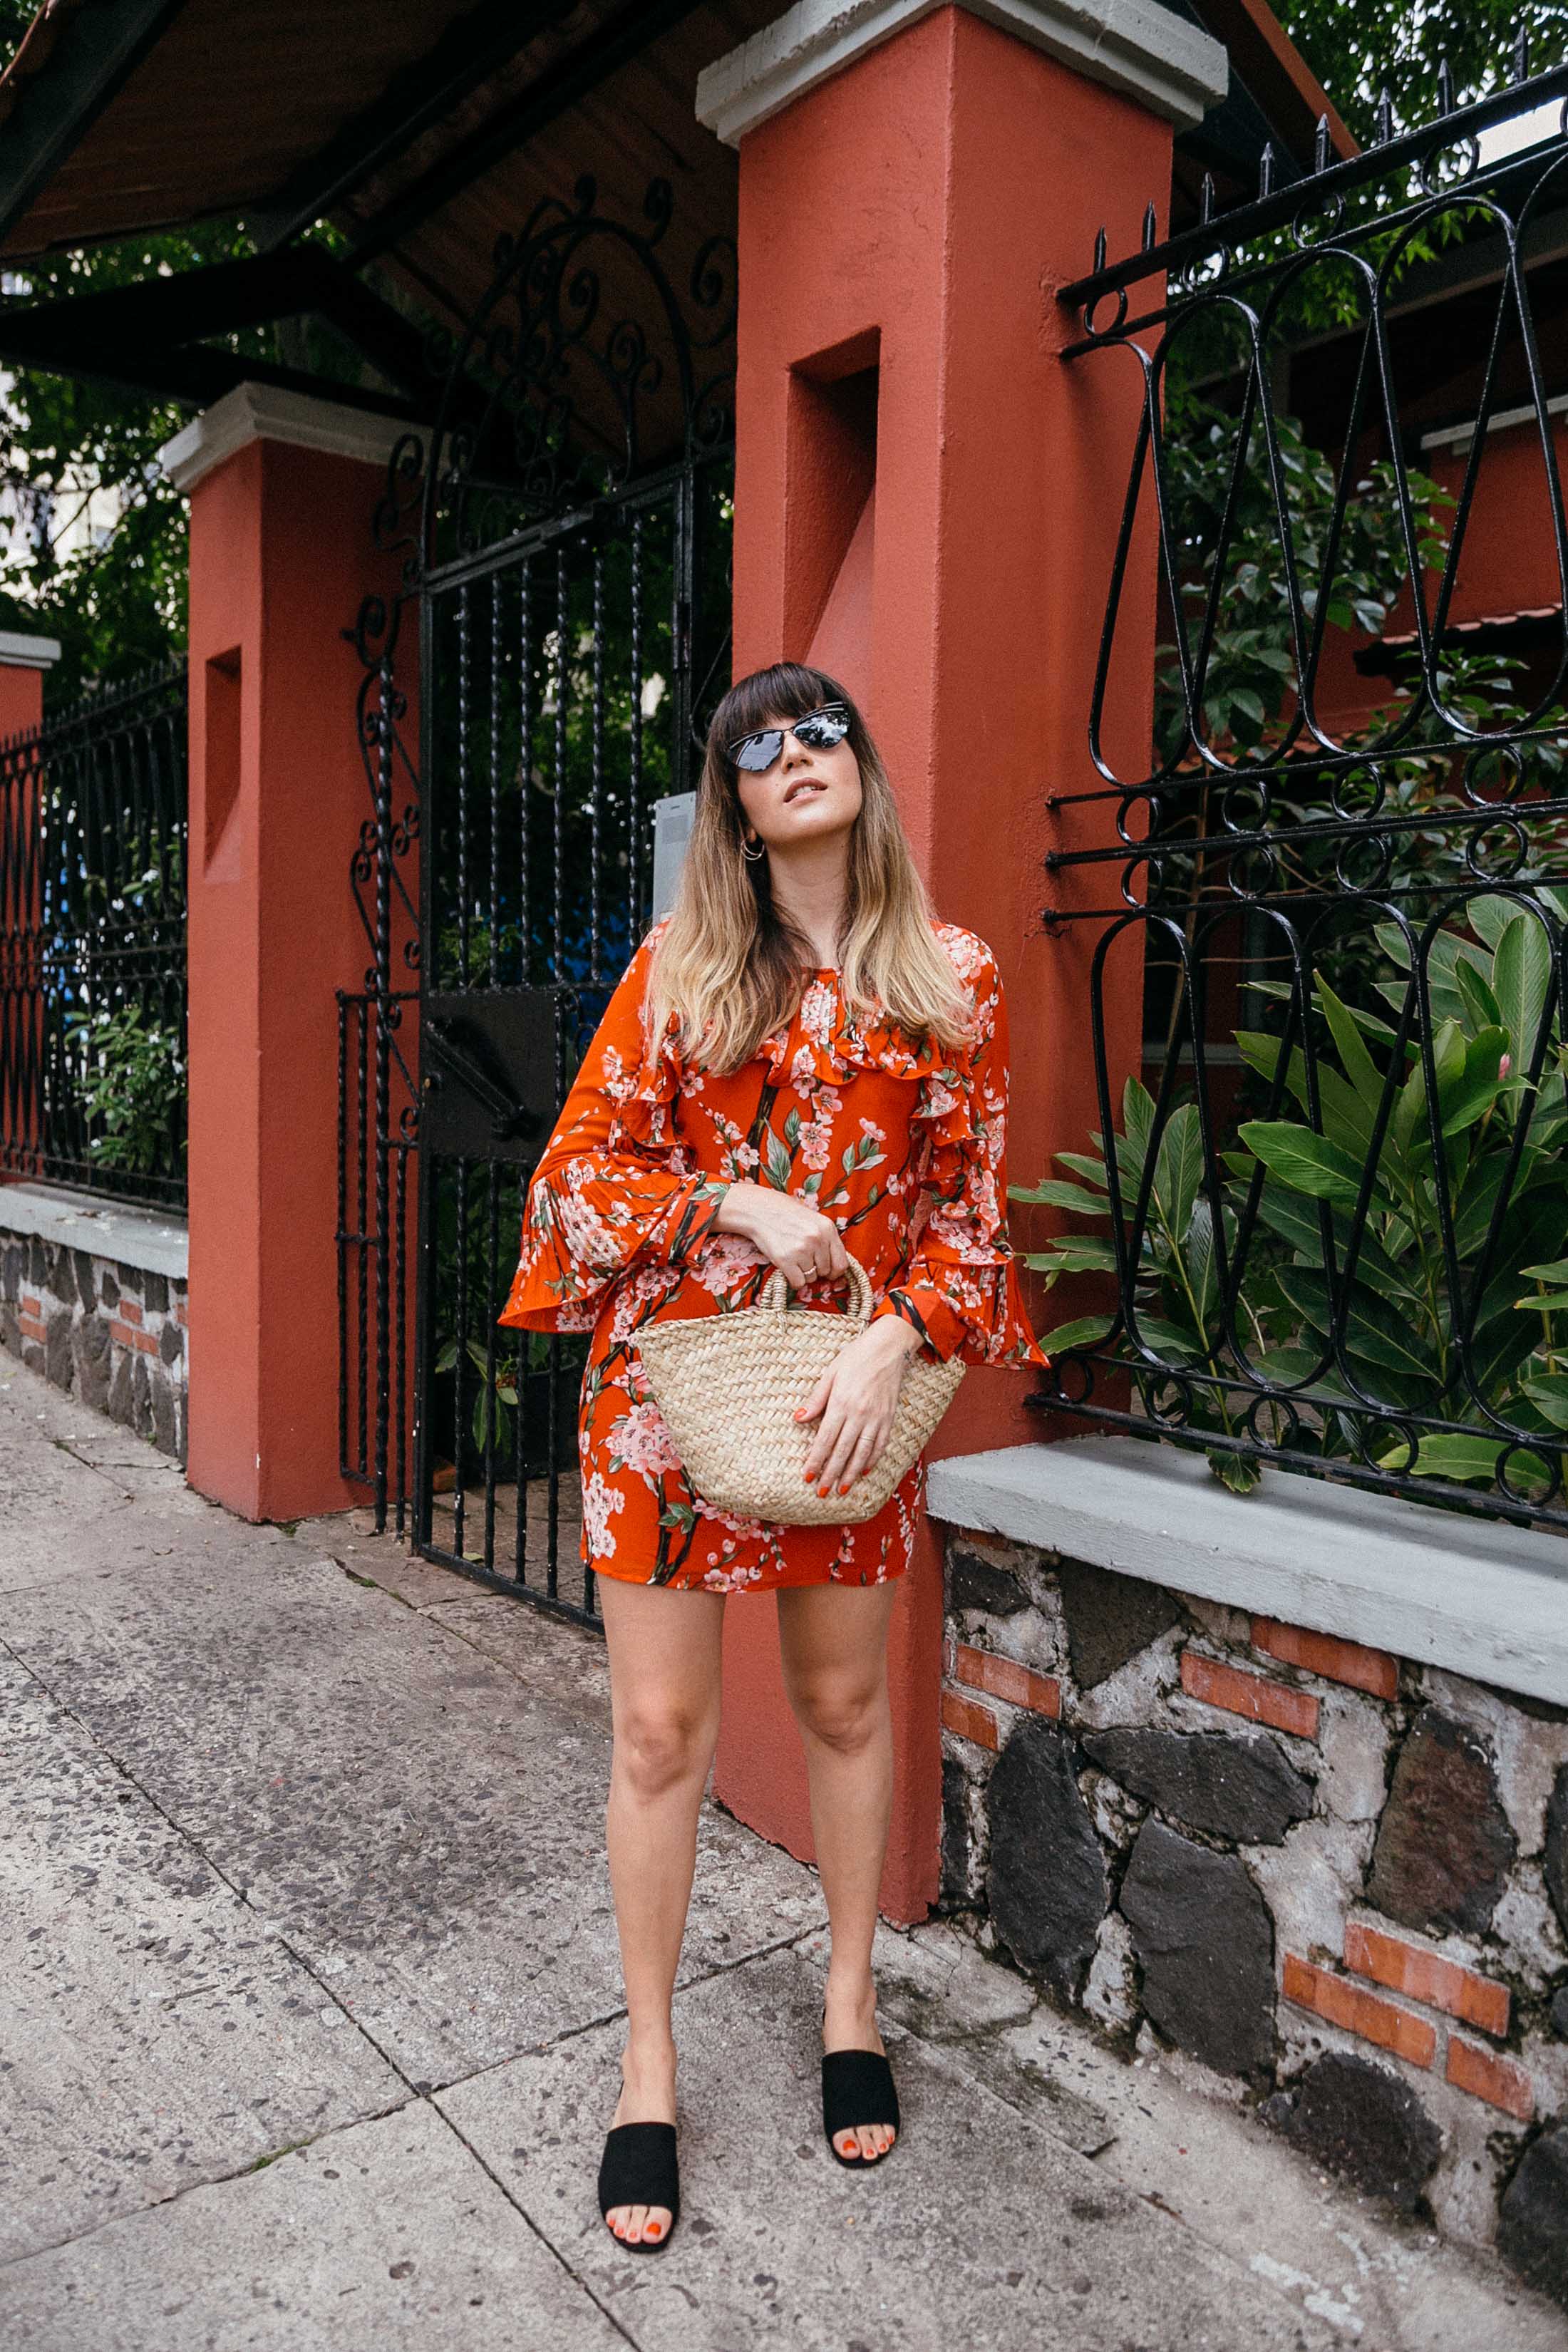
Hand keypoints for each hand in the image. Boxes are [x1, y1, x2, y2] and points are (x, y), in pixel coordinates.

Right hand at [714, 1181, 848, 1290]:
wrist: (759, 1210)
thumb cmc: (786, 1215)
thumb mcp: (814, 1220)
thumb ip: (826, 1240)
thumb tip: (836, 1268)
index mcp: (828, 1228)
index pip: (842, 1263)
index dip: (835, 1272)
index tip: (828, 1273)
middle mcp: (817, 1239)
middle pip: (825, 1272)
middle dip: (815, 1269)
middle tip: (802, 1259)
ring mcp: (802, 1250)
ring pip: (811, 1278)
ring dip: (802, 1273)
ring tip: (792, 1256)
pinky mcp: (785, 1260)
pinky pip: (798, 1283)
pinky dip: (792, 1280)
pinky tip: (786, 1267)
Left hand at [795, 1315, 922, 1497]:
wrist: (888, 1348)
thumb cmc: (855, 1358)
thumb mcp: (830, 1374)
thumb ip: (816, 1399)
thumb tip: (798, 1419)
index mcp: (841, 1403)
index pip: (825, 1440)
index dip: (815, 1461)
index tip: (807, 1477)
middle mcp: (860, 1414)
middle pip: (842, 1451)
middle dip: (831, 1474)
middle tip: (822, 1492)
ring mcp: (877, 1418)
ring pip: (862, 1453)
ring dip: (851, 1473)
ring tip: (842, 1489)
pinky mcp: (889, 1418)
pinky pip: (881, 1444)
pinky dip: (872, 1460)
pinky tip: (863, 1471)